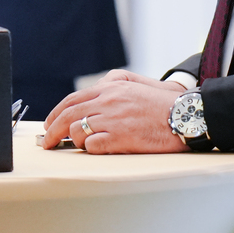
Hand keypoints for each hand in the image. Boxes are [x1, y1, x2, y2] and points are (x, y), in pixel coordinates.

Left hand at [40, 73, 191, 153]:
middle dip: (52, 131)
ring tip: (82, 145)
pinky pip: (93, 146)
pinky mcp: (121, 138)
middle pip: (68, 116)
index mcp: (110, 88)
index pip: (72, 100)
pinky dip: (90, 149)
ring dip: (76, 141)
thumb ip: (111, 83)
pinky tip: (96, 149)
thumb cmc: (162, 102)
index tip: (49, 124)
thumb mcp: (135, 82)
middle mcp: (108, 102)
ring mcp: (113, 120)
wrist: (186, 116)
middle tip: (47, 142)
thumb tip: (92, 91)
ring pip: (78, 132)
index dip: (55, 113)